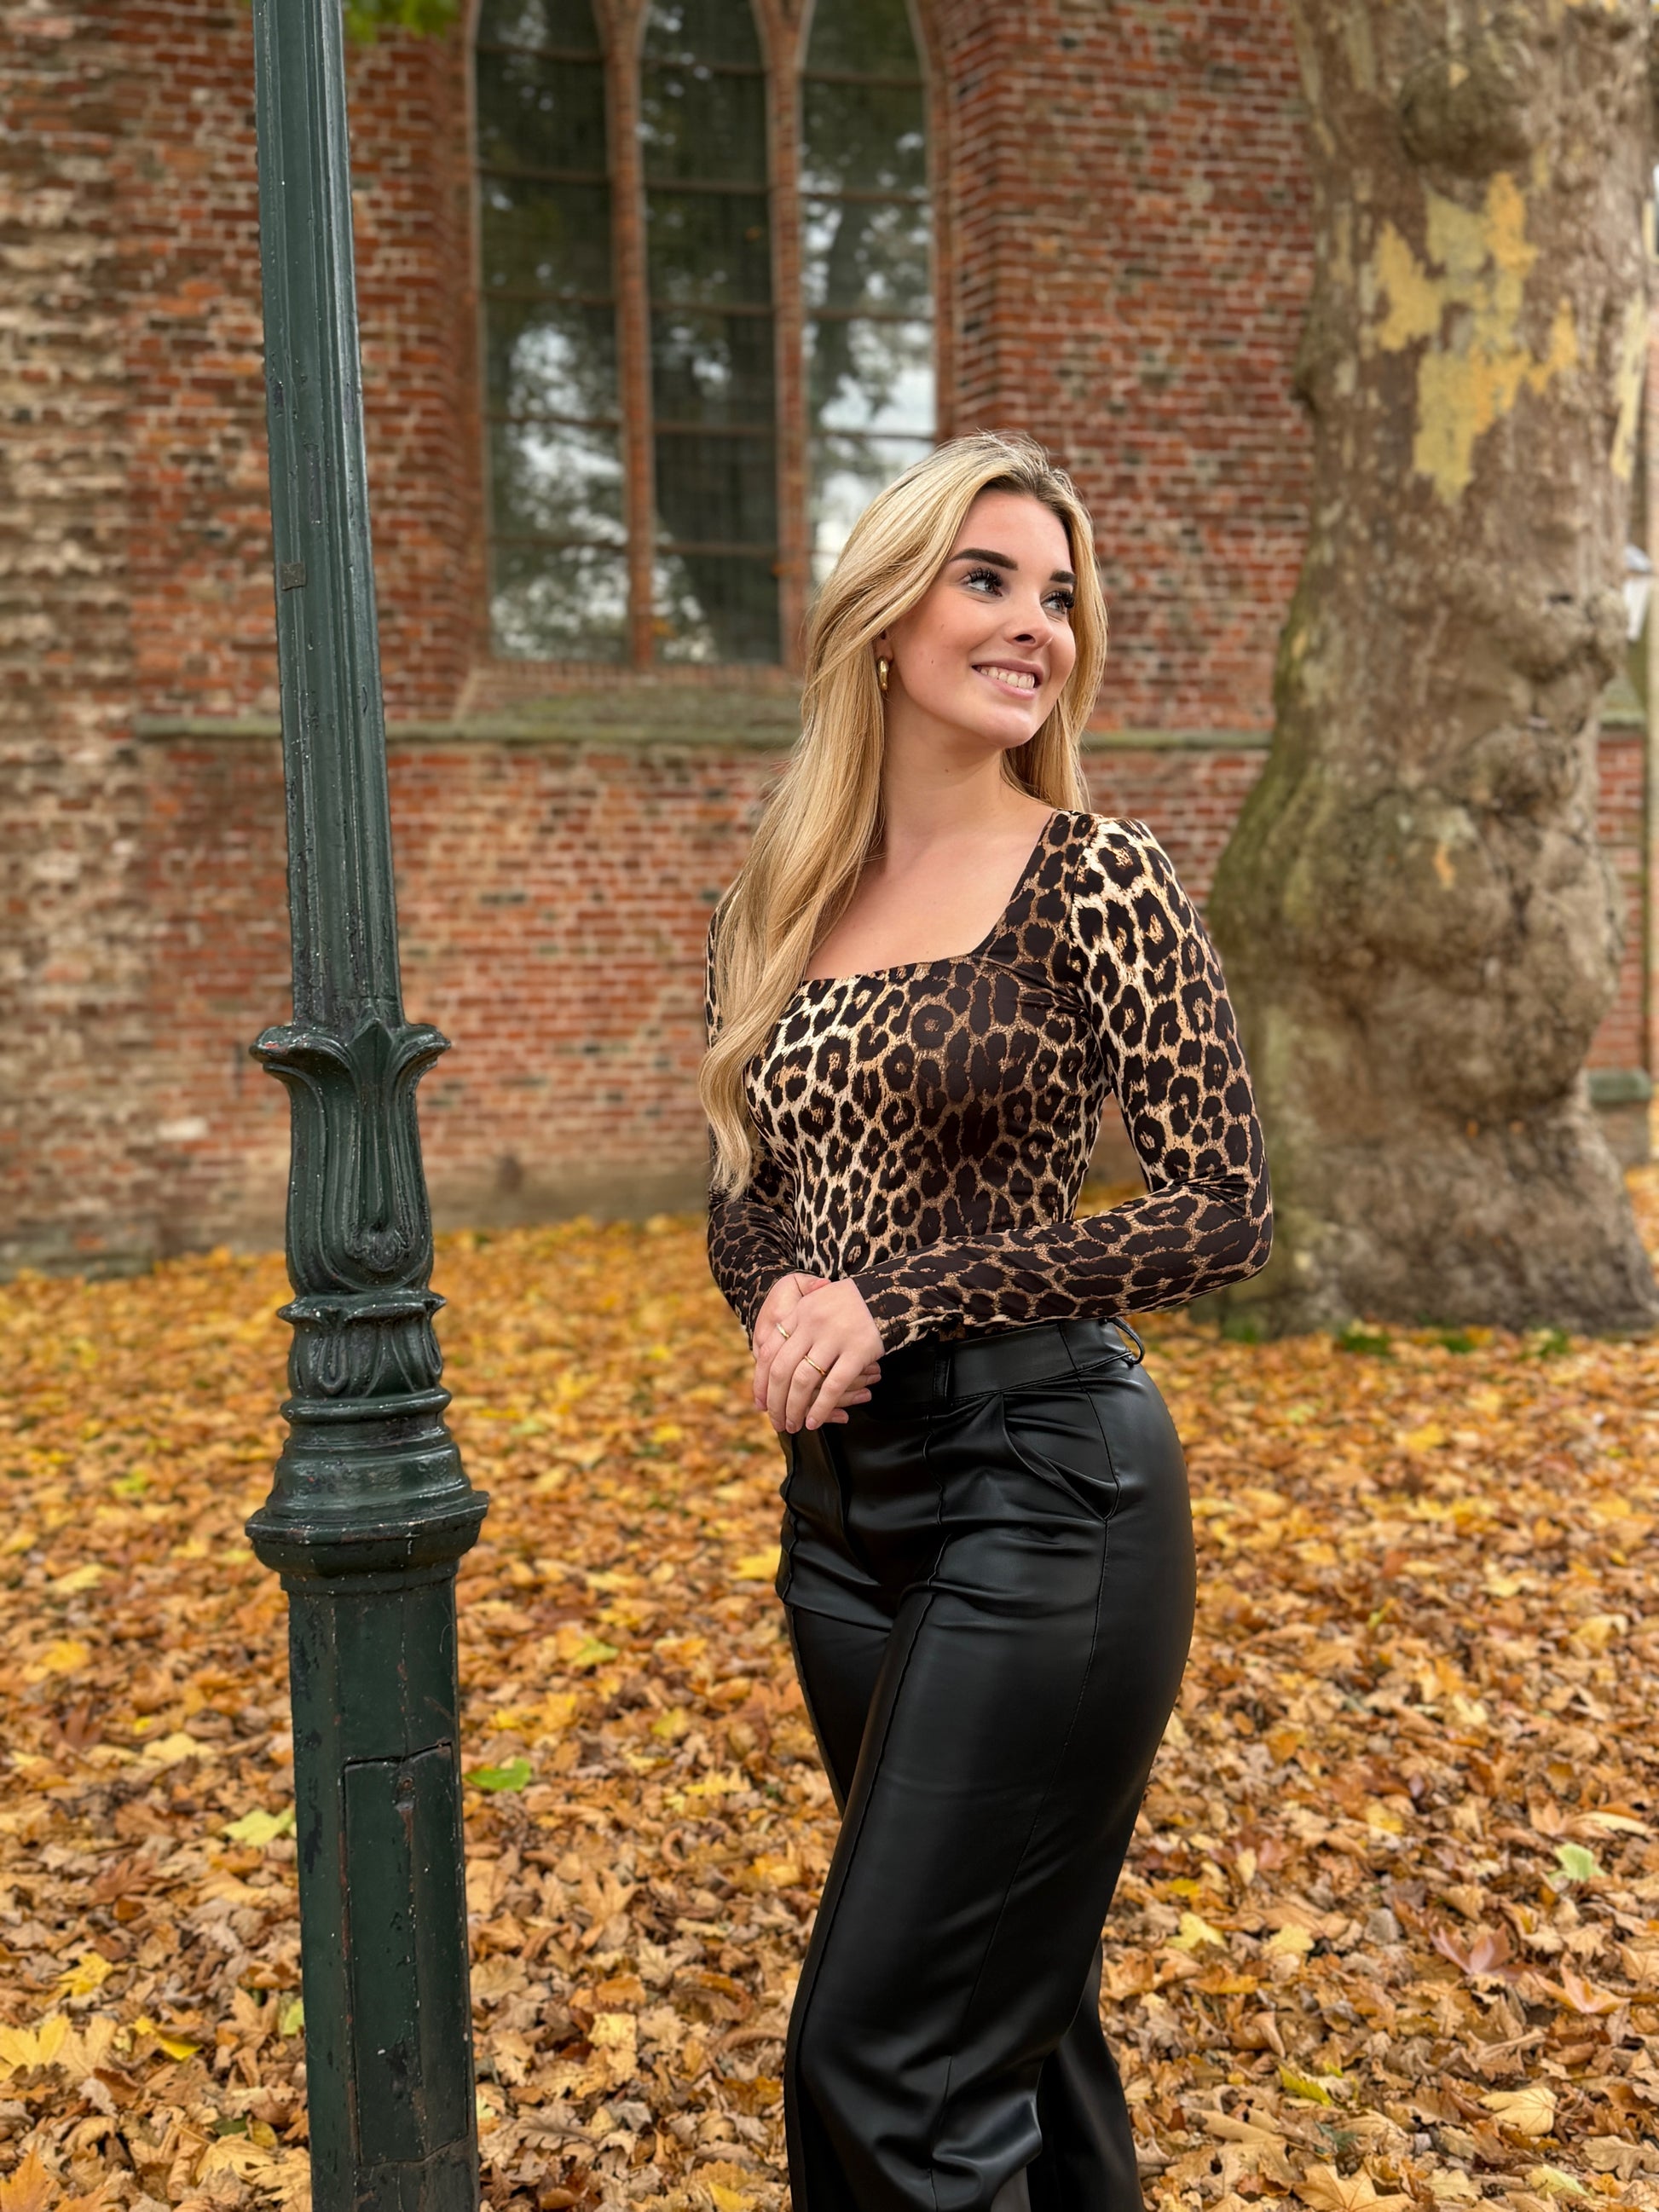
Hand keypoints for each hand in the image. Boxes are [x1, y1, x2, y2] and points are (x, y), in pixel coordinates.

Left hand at [752, 1274, 884, 1433]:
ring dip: (794, 1409)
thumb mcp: (816, 1302)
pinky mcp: (857, 1351)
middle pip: (782, 1370)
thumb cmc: (849, 1303)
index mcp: (799, 1313)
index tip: (760, 1403)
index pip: (769, 1352)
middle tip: (776, 1421)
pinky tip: (814, 1422)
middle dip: (775, 1402)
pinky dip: (821, 1408)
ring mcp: (835, 1337)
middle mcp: (812, 1324)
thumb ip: (794, 1325)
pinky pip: (833, 1386)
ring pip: (803, 1381)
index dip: (761, 1381)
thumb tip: (769, 1359)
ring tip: (794, 1426)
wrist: (886, 1292)